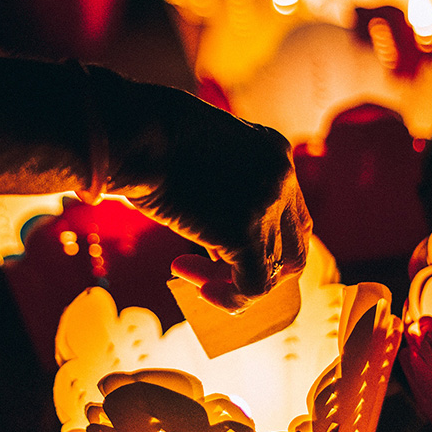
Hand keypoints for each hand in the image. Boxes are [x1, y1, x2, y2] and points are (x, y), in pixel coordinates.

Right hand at [105, 82, 311, 310]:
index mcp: (273, 152)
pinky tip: (201, 290)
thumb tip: (217, 236)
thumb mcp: (200, 157)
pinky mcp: (247, 233)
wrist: (137, 133)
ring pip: (277, 268)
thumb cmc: (149, 139)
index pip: (287, 209)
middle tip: (213, 268)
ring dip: (236, 280)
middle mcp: (282, 176)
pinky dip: (231, 298)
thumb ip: (222, 191)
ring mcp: (269, 205)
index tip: (216, 245)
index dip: (258, 235)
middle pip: (294, 240)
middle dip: (258, 263)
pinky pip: (253, 286)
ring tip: (192, 273)